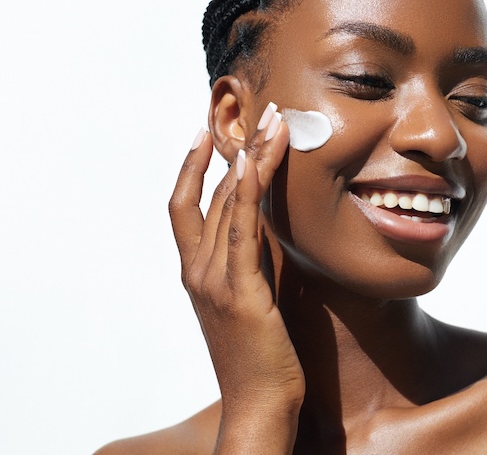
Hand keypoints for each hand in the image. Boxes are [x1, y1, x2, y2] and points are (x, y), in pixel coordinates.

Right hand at [168, 106, 302, 452]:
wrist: (260, 404)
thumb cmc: (260, 354)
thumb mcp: (251, 298)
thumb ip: (251, 261)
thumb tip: (269, 227)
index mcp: (196, 272)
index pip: (184, 206)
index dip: (191, 166)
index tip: (206, 131)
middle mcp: (198, 270)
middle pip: (211, 193)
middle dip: (237, 147)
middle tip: (263, 110)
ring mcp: (215, 281)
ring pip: (227, 202)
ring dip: (251, 156)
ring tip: (274, 121)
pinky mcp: (241, 293)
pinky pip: (242, 232)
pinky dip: (246, 193)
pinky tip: (256, 163)